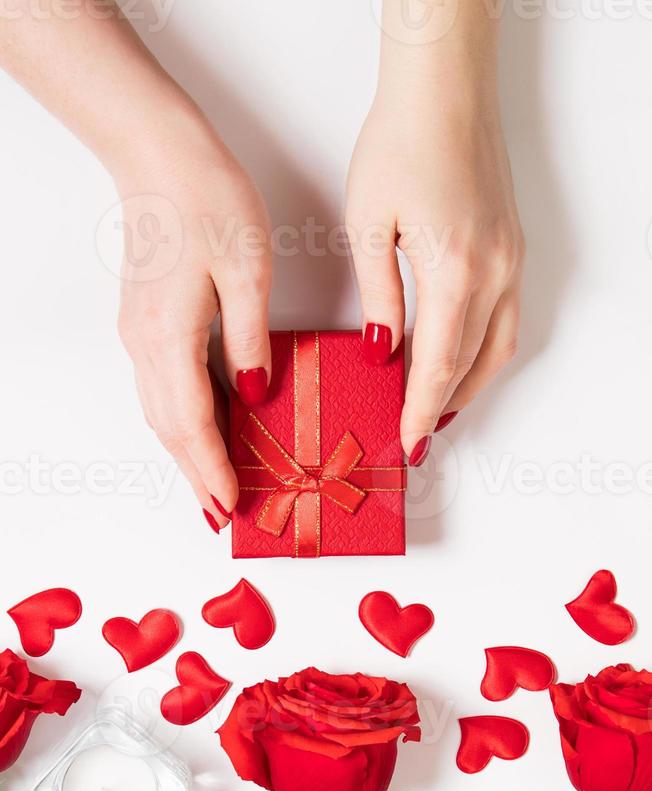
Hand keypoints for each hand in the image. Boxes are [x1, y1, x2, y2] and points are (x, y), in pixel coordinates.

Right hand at [0, 4, 271, 532]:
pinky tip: (202, 429)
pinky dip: (181, 420)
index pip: (193, 424)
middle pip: (170, 429)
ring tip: (212, 486)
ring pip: (161, 412)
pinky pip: (162, 388)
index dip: (213, 469)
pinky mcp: (144, 321)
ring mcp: (139, 333)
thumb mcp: (247, 272)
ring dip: (185, 453)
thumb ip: (251, 342)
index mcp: (171, 337)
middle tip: (221, 515)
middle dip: (196, 476)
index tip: (233, 504)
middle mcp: (145, 344)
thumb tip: (253, 396)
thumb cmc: (206, 200)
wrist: (158, 155)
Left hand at [347, 0, 523, 464]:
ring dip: (468, 386)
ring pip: (498, 348)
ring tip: (437, 410)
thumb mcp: (368, 224)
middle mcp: (492, 272)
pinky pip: (507, 319)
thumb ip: (378, 296)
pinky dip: (484, 352)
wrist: (445, 90)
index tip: (407, 442)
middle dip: (441, 407)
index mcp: (453, 270)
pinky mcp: (512, 248)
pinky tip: (461, 360)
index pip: (437, 364)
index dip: (420, 410)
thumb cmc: (400, 143)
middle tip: (416, 437)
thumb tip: (382, 350)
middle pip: (471, 364)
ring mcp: (510, 260)